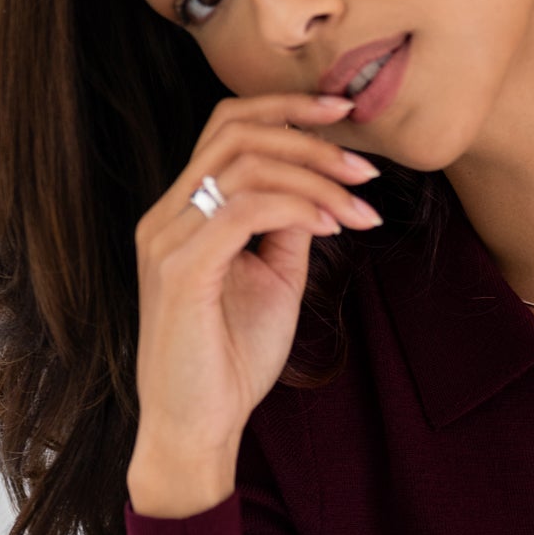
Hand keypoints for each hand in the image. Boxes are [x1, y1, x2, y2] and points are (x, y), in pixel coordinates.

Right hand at [127, 91, 383, 516]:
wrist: (196, 426)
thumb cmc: (230, 360)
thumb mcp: (274, 280)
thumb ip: (289, 228)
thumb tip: (323, 188)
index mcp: (184, 211)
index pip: (227, 125)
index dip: (287, 108)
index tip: (346, 115)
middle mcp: (166, 215)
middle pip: (235, 129)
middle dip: (311, 139)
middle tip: (367, 169)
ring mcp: (167, 239)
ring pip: (245, 164)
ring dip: (316, 178)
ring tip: (360, 209)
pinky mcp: (181, 270)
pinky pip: (242, 209)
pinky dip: (296, 207)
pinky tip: (332, 228)